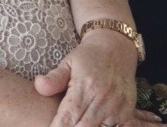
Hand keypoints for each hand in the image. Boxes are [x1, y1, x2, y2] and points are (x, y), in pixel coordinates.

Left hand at [35, 32, 159, 126]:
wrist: (116, 48)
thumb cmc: (88, 57)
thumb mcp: (69, 62)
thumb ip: (54, 77)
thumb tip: (38, 85)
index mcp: (85, 87)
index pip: (67, 119)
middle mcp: (102, 98)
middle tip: (62, 125)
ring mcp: (117, 106)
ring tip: (77, 123)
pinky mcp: (127, 111)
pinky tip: (93, 124)